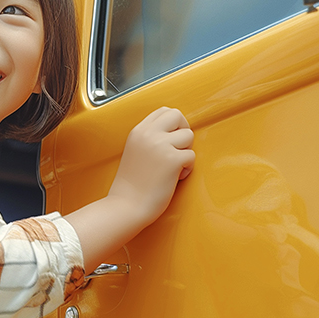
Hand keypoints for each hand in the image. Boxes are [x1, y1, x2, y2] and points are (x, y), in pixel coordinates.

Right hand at [65, 107, 194, 269]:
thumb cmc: (131, 185)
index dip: (173, 124)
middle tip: (178, 149)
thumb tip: (174, 132)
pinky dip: (187, 168)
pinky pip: (191, 156)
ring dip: (185, 152)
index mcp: (138, 131)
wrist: (126, 206)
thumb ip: (149, 138)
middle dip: (183, 131)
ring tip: (173, 167)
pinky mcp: (172, 160)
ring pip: (188, 135)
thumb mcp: (134, 151)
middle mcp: (148, 134)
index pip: (163, 111)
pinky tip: (175, 177)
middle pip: (177, 115)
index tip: (172, 139)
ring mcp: (160, 145)